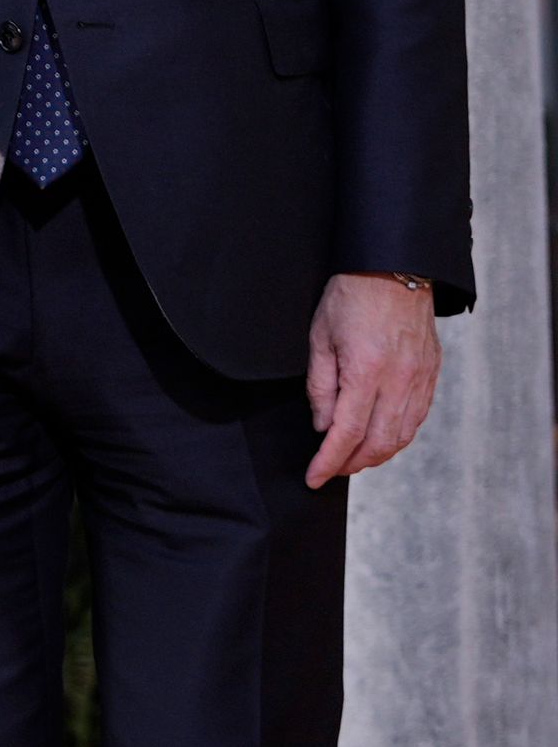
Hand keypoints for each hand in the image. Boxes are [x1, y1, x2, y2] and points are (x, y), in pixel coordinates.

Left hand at [304, 272, 438, 487]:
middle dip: (352, 464)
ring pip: (401, 435)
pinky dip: (397, 436)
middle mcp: (399, 381)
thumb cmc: (350, 297)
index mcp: (367, 371)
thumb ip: (320, 385)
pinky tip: (380, 439)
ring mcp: (420, 380)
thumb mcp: (320, 337)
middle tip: (330, 471)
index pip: (347, 432)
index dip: (329, 461)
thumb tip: (322, 424)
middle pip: (378, 443)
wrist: (394, 268)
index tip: (314, 477)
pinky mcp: (431, 375)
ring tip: (352, 460)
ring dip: (377, 455)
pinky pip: (416, 419)